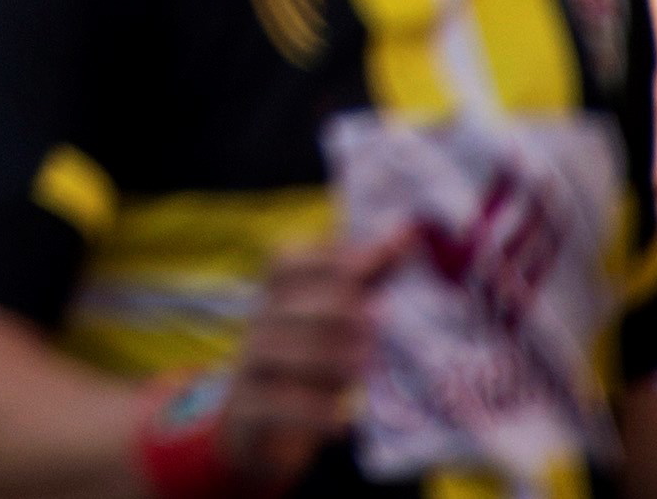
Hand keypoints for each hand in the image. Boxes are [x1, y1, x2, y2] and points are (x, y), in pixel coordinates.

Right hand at [215, 232, 404, 488]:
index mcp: (277, 297)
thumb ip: (367, 277)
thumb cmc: (310, 360)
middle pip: (286, 307)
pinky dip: (309, 413)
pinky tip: (342, 421)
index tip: (377, 262)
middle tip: (381, 319)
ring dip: (323, 357)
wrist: (257, 425)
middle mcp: (259, 326)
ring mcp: (249, 367)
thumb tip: (408, 230)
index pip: (286, 263)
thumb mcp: (334, 320)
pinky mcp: (248, 411)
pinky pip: (273, 407)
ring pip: (276, 353)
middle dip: (332, 310)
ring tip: (365, 365)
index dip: (328, 260)